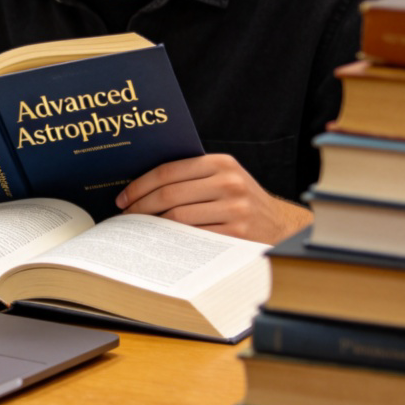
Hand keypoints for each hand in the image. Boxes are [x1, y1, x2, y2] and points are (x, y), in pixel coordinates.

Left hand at [114, 153, 312, 243]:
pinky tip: (161, 240)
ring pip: (177, 217)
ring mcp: (234, 210)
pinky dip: (171, 239)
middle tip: (124, 216)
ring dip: (152, 224)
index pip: (168, 171)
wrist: (281, 227)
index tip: (123, 197)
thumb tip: (141, 183)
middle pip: (169, 195)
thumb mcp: (225, 178)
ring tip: (138, 228)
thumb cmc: (241, 201)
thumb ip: (192, 175)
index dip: (140, 185)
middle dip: (140, 206)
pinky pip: (193, 237)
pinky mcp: (236, 234)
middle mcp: (229, 183)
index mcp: (221, 163)